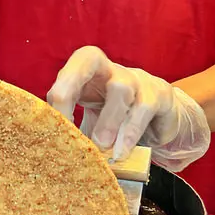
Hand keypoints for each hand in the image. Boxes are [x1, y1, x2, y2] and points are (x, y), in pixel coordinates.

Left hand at [47, 46, 209, 170]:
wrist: (159, 118)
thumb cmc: (115, 116)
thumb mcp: (91, 120)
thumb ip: (76, 130)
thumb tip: (56, 155)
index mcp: (86, 71)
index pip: (66, 73)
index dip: (57, 101)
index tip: (54, 131)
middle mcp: (109, 68)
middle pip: (89, 59)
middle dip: (71, 86)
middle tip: (64, 122)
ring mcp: (135, 78)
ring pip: (120, 88)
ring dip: (108, 119)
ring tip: (100, 146)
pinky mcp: (158, 94)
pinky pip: (143, 109)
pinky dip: (131, 132)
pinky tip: (123, 151)